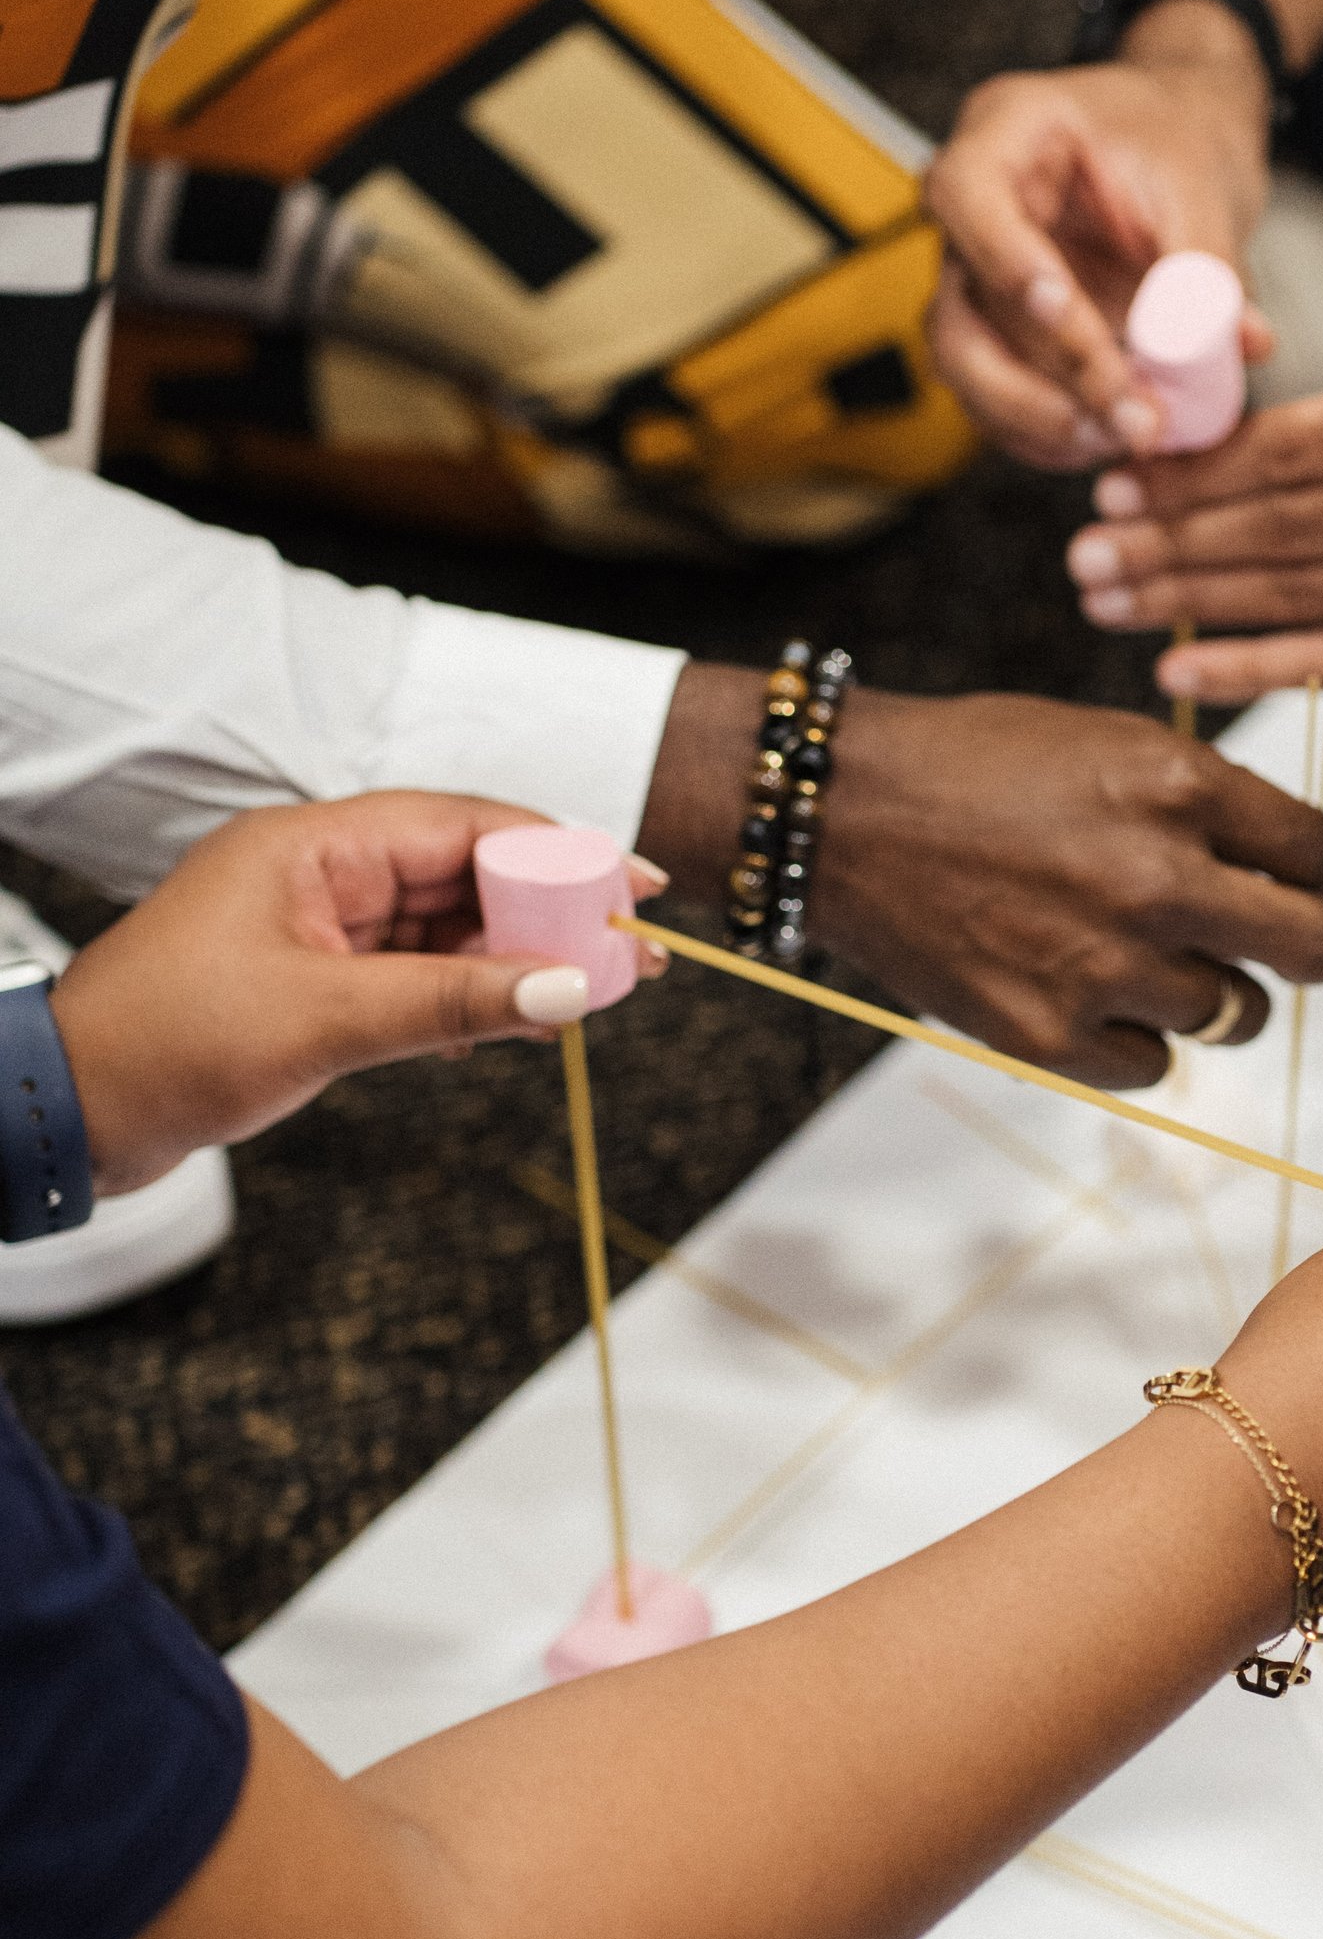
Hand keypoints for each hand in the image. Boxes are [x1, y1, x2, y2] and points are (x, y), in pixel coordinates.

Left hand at [49, 793, 662, 1190]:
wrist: (73, 1112)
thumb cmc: (168, 1046)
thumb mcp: (328, 1020)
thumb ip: (455, 1000)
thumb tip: (567, 989)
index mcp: (313, 846)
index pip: (462, 827)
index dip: (556, 850)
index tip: (632, 883)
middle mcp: (321, 874)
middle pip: (465, 874)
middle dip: (552, 911)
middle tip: (634, 951)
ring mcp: (319, 929)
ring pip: (448, 929)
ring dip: (518, 959)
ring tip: (597, 993)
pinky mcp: (316, 984)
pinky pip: (419, 975)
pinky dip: (472, 996)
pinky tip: (521, 1023)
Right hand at [810, 688, 1322, 1088]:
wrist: (843, 815)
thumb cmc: (985, 767)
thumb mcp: (1118, 747)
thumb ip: (1232, 806)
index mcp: (1180, 787)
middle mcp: (1156, 879)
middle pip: (1315, 953)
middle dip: (1315, 948)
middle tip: (1285, 943)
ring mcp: (1104, 966)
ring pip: (1235, 1016)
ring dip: (1212, 991)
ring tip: (1146, 953)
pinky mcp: (1052, 1037)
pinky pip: (1154, 1064)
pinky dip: (1137, 1037)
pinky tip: (1089, 989)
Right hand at [923, 3, 1275, 468]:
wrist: (1176, 148)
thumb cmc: (1175, 142)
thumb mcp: (1200, 185)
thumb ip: (1207, 266)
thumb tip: (1237, 343)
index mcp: (1005, 135)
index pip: (970, 201)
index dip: (1010, 267)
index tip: (1070, 314)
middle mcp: (970, 214)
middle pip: (958, 314)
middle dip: (1040, 381)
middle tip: (1124, 417)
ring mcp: (975, 280)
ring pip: (968, 369)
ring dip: (1041, 420)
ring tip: (1125, 437)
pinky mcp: (999, 335)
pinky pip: (997, 400)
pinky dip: (1049, 434)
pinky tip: (1107, 443)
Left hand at [1066, 355, 1322, 703]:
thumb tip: (1198, 423)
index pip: (1298, 449)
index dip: (1200, 471)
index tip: (1116, 478)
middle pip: (1285, 527)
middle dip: (1173, 542)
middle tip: (1082, 550)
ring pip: (1302, 593)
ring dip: (1192, 601)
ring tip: (1105, 598)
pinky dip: (1256, 666)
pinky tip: (1178, 667)